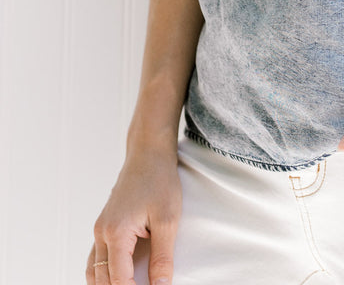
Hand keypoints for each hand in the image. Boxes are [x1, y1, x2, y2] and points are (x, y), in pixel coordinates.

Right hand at [86, 147, 181, 284]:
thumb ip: (163, 256)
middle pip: (102, 279)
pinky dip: (103, 273)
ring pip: (94, 271)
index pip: (119, 280)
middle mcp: (101, 233)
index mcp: (116, 233)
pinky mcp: (103, 225)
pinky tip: (118, 278)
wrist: (148, 153)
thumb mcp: (167, 219)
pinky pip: (95, 258)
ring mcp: (99, 229)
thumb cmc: (159, 180)